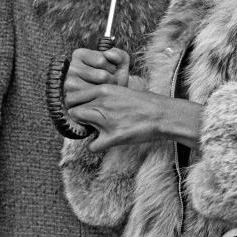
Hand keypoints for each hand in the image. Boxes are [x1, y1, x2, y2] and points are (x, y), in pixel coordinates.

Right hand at [64, 47, 129, 107]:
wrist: (112, 96)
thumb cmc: (114, 76)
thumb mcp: (120, 62)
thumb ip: (118, 54)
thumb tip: (108, 54)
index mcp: (79, 55)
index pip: (102, 61)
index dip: (113, 68)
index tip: (111, 71)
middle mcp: (70, 68)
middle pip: (101, 76)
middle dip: (112, 81)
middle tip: (110, 84)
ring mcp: (68, 85)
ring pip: (98, 89)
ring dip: (108, 92)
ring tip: (106, 90)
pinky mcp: (70, 100)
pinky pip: (93, 102)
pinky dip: (102, 102)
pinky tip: (100, 99)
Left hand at [68, 83, 201, 153]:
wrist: (163, 115)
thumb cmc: (148, 102)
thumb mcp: (124, 89)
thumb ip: (106, 94)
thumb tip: (94, 99)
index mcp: (104, 89)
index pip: (73, 96)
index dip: (77, 104)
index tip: (83, 108)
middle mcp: (101, 103)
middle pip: (73, 111)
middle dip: (78, 116)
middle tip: (89, 120)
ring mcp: (105, 121)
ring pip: (78, 125)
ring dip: (85, 129)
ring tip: (97, 130)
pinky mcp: (112, 137)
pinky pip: (92, 146)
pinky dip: (96, 146)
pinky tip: (104, 142)